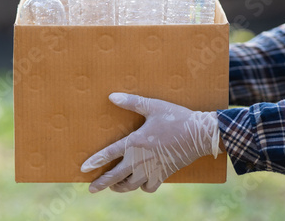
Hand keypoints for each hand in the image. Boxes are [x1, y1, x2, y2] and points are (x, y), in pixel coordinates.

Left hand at [81, 93, 221, 192]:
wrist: (200, 134)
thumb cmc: (176, 118)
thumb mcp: (153, 106)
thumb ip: (131, 102)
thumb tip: (111, 96)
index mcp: (136, 142)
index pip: (110, 154)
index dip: (96, 161)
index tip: (84, 169)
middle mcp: (142, 159)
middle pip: (117, 176)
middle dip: (102, 183)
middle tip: (91, 189)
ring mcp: (153, 169)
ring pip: (131, 185)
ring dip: (120, 187)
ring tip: (113, 187)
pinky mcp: (164, 174)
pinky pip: (149, 187)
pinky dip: (142, 187)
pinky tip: (139, 183)